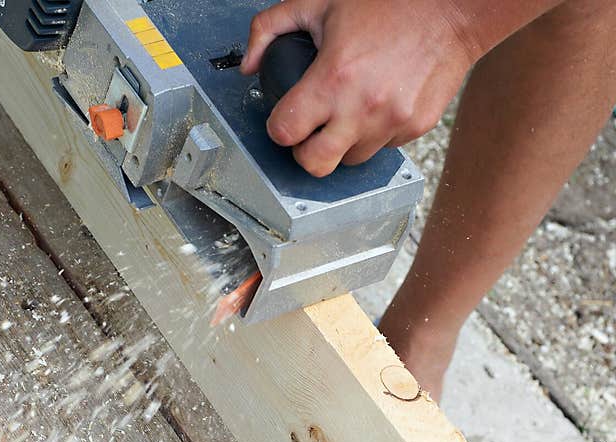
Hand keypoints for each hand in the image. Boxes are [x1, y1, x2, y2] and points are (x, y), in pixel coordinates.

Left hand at [241, 0, 477, 176]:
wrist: (453, 9)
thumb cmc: (389, 3)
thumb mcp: (319, 3)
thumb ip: (270, 29)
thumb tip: (248, 63)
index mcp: (333, 79)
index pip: (285, 132)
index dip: (279, 128)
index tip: (285, 119)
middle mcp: (361, 107)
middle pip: (314, 164)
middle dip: (304, 152)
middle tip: (309, 132)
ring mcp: (391, 122)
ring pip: (350, 160)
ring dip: (341, 144)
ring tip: (346, 114)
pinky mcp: (415, 128)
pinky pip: (383, 148)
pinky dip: (374, 134)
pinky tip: (376, 106)